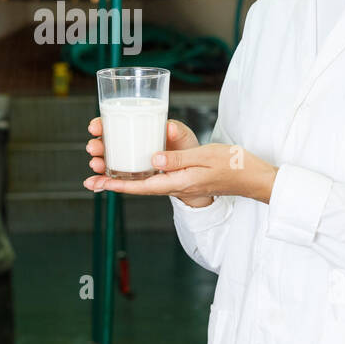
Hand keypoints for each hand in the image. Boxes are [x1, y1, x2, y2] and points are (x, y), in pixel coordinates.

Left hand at [83, 118, 276, 206]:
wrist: (254, 178)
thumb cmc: (234, 165)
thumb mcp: (206, 157)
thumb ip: (179, 159)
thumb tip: (153, 159)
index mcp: (178, 183)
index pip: (141, 186)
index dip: (116, 184)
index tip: (96, 182)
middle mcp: (174, 185)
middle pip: (136, 184)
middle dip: (112, 178)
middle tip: (91, 171)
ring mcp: (177, 182)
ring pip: (143, 179)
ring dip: (121, 174)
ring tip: (101, 164)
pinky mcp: (182, 177)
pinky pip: (154, 175)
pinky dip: (137, 170)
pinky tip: (129, 162)